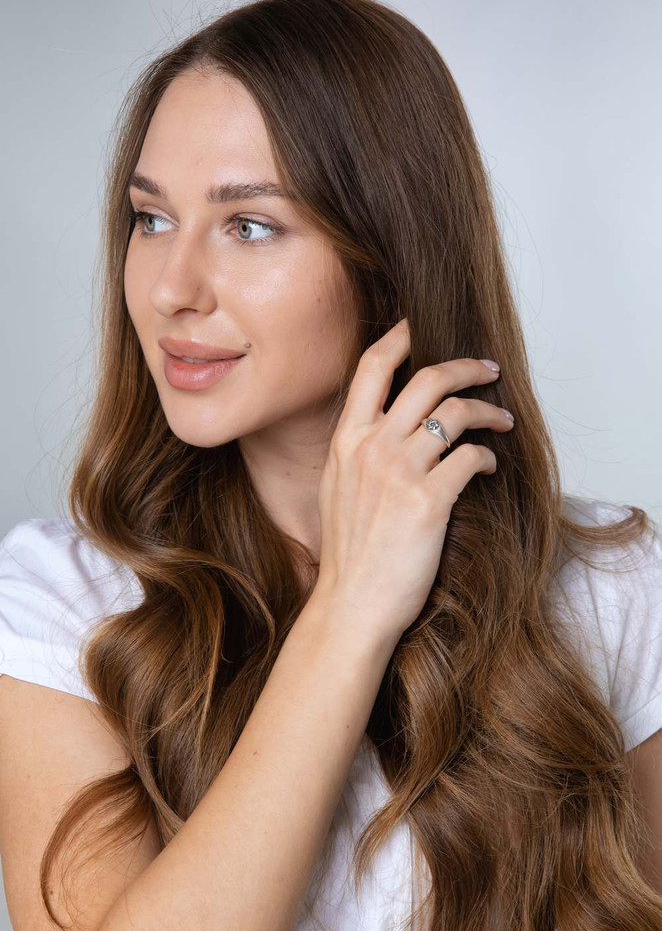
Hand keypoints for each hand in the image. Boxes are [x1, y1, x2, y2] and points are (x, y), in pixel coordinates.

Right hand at [314, 318, 513, 648]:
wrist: (352, 604)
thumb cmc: (349, 552)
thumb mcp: (338, 488)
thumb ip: (359, 450)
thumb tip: (390, 424)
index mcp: (345, 440)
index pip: (373, 368)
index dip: (401, 337)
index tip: (421, 326)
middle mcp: (371, 447)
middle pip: (427, 379)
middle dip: (465, 367)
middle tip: (488, 370)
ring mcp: (399, 472)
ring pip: (456, 413)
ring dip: (489, 413)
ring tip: (503, 422)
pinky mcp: (429, 501)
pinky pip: (471, 457)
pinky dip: (488, 456)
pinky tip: (489, 466)